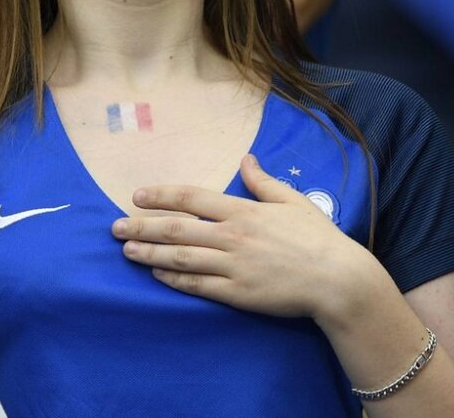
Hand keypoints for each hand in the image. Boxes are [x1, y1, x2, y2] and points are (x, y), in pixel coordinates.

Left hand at [110, 154, 373, 320]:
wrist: (339, 281)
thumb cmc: (318, 239)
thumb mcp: (293, 201)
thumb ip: (263, 181)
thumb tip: (246, 159)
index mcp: (243, 211)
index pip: (191, 198)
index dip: (160, 196)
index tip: (137, 196)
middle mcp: (232, 237)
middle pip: (175, 229)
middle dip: (140, 226)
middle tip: (114, 226)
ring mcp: (233, 267)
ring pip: (179, 258)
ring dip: (148, 253)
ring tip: (126, 249)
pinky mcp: (237, 293)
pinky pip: (197, 285)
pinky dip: (172, 279)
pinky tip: (155, 273)